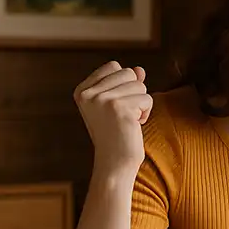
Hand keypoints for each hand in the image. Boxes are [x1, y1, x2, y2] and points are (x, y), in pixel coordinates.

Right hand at [73, 61, 152, 175]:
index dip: (123, 85)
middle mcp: (89, 93)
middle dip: (133, 93)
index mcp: (82, 90)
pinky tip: (134, 126)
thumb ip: (126, 84)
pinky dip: (146, 113)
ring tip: (128, 121)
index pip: (114, 66)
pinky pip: (147, 99)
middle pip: (128, 72)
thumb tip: (140, 69)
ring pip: (140, 85)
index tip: (115, 107)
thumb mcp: (116, 104)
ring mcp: (102, 99)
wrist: (114, 163)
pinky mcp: (120, 108)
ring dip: (140, 104)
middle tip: (123, 115)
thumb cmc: (116, 134)